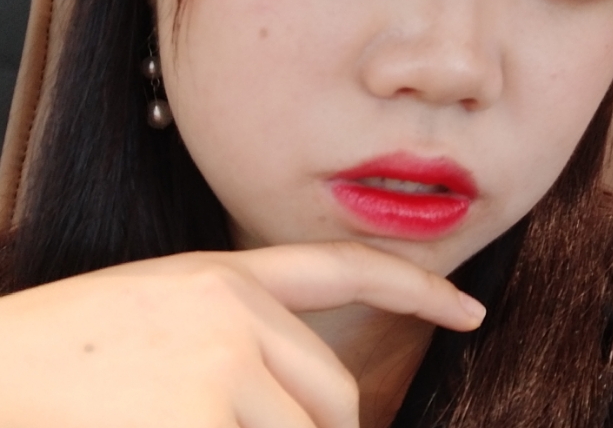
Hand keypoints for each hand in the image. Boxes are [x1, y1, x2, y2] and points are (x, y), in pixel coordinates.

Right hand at [0, 242, 484, 427]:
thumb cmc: (75, 352)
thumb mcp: (170, 321)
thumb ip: (246, 344)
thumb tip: (313, 403)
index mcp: (225, 277)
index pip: (344, 267)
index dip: (415, 284)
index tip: (469, 307)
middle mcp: (234, 310)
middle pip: (334, 397)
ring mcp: (219, 365)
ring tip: (191, 417)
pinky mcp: (199, 416)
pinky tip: (173, 425)